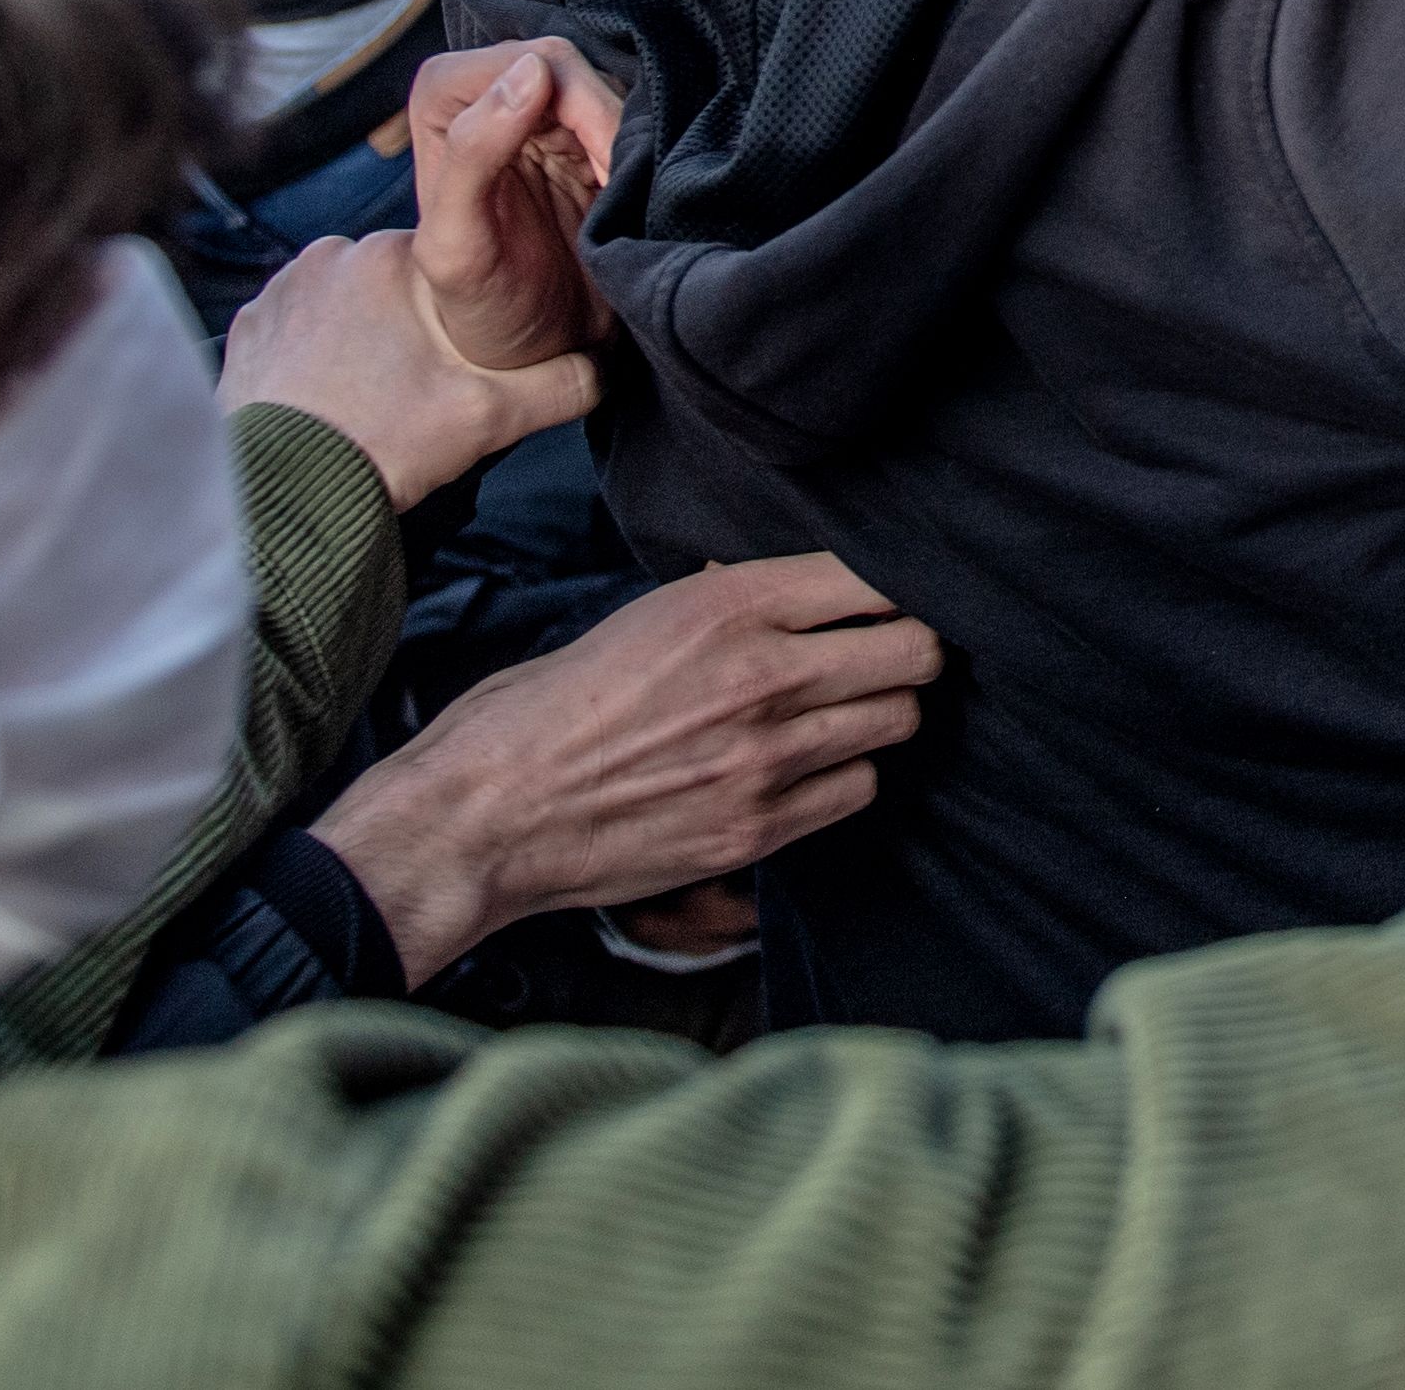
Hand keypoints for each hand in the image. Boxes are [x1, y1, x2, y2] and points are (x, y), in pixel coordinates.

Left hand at [216, 228, 595, 509]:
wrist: (284, 497)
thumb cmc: (383, 446)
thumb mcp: (489, 418)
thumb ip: (559, 385)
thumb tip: (605, 369)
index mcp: (394, 259)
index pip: (444, 261)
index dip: (456, 310)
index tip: (454, 356)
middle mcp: (331, 256)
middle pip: (390, 278)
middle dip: (405, 321)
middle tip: (413, 384)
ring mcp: (279, 291)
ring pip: (341, 299)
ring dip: (355, 334)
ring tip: (365, 396)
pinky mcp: (245, 327)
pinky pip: (291, 324)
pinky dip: (308, 353)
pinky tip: (323, 397)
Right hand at [306, 557, 941, 979]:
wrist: (489, 812)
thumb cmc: (548, 706)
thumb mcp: (642, 616)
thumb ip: (730, 601)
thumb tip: (792, 592)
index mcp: (730, 604)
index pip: (877, 576)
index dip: (897, 584)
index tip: (891, 595)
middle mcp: (764, 675)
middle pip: (915, 651)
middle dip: (907, 649)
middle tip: (882, 655)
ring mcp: (768, 758)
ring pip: (899, 721)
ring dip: (880, 713)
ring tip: (842, 711)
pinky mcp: (759, 827)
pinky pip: (858, 789)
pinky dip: (844, 776)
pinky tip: (807, 767)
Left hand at [410, 37, 617, 371]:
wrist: (529, 352)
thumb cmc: (477, 307)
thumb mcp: (456, 245)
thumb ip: (472, 154)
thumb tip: (529, 72)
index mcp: (445, 101)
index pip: (526, 61)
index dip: (575, 104)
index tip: (605, 168)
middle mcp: (489, 93)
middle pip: (573, 65)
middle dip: (608, 120)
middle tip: (623, 186)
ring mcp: (541, 115)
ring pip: (606, 84)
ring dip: (629, 136)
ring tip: (626, 195)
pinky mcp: (586, 139)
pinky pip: (629, 116)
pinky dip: (642, 149)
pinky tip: (636, 190)